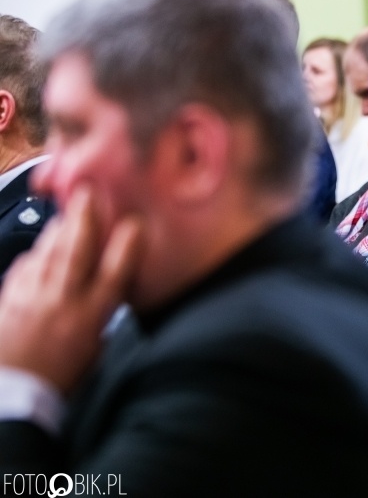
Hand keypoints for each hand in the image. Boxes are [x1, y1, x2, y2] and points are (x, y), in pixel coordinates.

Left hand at [0, 187, 142, 392]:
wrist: (11, 396)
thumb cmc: (56, 382)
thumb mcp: (94, 355)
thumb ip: (99, 323)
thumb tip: (104, 301)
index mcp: (89, 319)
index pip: (114, 272)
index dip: (127, 244)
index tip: (135, 223)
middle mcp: (61, 302)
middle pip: (76, 249)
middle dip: (85, 217)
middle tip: (88, 192)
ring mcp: (31, 297)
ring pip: (48, 252)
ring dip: (59, 228)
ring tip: (68, 212)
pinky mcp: (8, 299)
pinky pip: (24, 266)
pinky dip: (35, 254)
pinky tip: (40, 248)